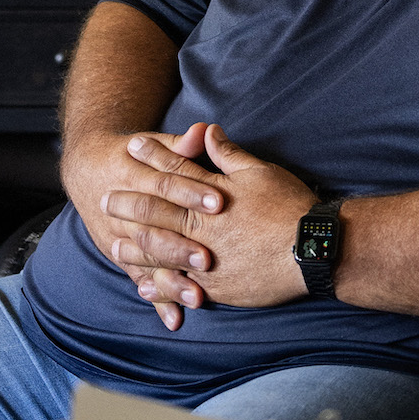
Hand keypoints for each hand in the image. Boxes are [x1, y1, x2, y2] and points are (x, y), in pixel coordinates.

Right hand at [62, 123, 225, 331]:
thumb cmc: (132, 155)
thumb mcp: (152, 144)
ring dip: (171, 281)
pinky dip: (157, 300)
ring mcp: (120, 238)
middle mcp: (124, 211)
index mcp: (134, 176)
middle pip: (154, 229)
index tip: (220, 201)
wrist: (87, 169)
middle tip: (208, 259)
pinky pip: (140, 280)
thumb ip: (179, 144)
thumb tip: (204, 131)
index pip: (166, 184)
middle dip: (180, 246)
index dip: (192, 192)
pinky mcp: (121, 257)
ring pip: (146, 262)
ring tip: (197, 297)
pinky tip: (175, 320)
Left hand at [105, 122, 312, 315]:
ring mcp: (206, 260)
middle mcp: (201, 228)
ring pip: (161, 253)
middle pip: (156, 213)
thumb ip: (227, 155)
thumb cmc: (288, 207)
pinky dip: (159, 286)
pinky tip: (144, 286)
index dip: (153, 156)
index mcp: (209, 196)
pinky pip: (180, 287)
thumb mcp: (259, 172)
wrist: (312, 251)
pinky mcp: (216, 287)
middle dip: (129, 204)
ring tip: (115, 243)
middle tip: (106, 199)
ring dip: (135, 247)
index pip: (175, 170)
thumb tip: (207, 132)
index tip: (132, 146)